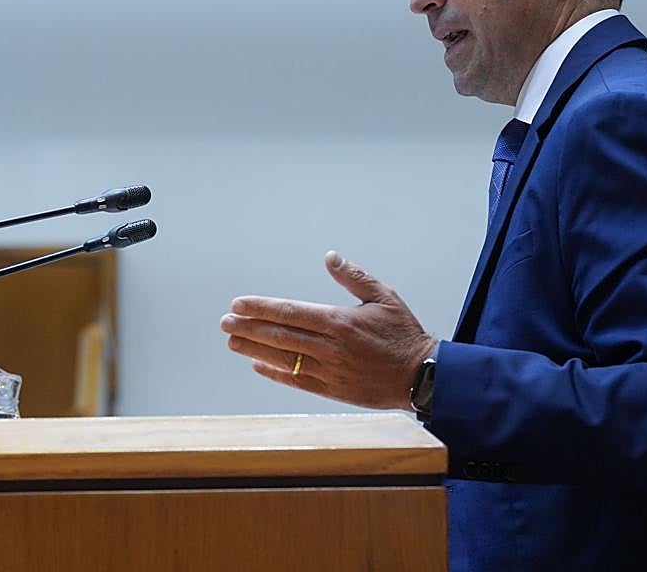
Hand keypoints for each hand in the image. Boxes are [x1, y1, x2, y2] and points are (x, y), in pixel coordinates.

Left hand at [220, 250, 435, 409]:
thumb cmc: (402, 333)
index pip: (290, 312)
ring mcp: (329, 371)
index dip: (260, 308)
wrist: (421, 376)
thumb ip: (353, 277)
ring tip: (233, 342)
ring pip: (283, 359)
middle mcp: (329, 347)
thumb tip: (330, 257)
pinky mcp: (332, 390)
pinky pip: (296, 381)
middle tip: (225, 323)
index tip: (238, 305)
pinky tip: (258, 366)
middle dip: (248, 328)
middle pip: (279, 336)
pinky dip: (275, 373)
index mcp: (339, 321)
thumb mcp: (383, 296)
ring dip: (254, 350)